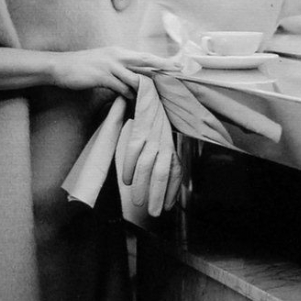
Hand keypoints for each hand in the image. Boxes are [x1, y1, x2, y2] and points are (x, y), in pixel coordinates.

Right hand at [49, 47, 179, 98]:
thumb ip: (119, 68)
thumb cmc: (82, 67)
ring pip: (135, 77)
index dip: (161, 61)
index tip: (176, 65)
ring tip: (157, 97)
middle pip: (146, 61)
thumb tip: (134, 79)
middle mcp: (117, 55)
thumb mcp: (104, 62)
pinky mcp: (102, 76)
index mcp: (118, 51)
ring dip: (146, 88)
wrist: (60, 66)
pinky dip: (129, 95)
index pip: (144, 56)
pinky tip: (134, 101)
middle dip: (163, 67)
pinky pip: (121, 87)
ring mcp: (110, 65)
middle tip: (179, 73)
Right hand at [121, 77, 182, 215]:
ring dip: (143, 185)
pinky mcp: (140, 127)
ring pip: (148, 164)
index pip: (173, 170)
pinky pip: (134, 148)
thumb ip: (164, 157)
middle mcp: (164, 140)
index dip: (170, 190)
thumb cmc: (156, 116)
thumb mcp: (164, 137)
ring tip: (138, 201)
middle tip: (153, 213)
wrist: (151, 87)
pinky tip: (127, 179)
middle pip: (161, 171)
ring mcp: (152, 134)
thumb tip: (165, 183)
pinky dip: (130, 165)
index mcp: (170, 144)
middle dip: (157, 194)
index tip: (166, 207)